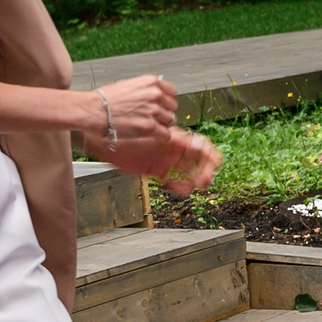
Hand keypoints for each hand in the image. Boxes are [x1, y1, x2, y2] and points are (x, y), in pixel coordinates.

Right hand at [89, 74, 177, 145]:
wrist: (93, 110)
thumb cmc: (104, 99)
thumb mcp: (128, 85)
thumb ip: (145, 89)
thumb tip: (155, 93)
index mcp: (150, 82)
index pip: (172, 92)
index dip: (166, 100)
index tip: (162, 105)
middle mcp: (155, 95)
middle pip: (172, 107)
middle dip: (164, 113)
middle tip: (151, 117)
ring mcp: (154, 111)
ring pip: (170, 121)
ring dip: (161, 125)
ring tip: (147, 125)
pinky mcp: (150, 126)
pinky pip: (166, 134)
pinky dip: (160, 136)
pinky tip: (150, 134)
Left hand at [101, 126, 220, 194]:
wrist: (104, 137)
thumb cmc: (126, 131)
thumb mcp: (150, 136)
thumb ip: (172, 141)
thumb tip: (194, 142)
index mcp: (174, 138)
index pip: (199, 144)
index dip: (210, 153)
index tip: (217, 163)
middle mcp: (172, 149)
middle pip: (198, 159)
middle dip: (206, 170)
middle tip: (206, 180)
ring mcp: (165, 160)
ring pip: (188, 171)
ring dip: (196, 179)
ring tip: (198, 186)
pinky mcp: (156, 170)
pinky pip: (173, 180)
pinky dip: (180, 186)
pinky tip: (181, 190)